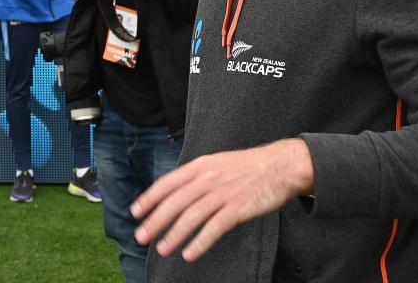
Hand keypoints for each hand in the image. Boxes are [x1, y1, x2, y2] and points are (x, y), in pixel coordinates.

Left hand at [131, 139, 313, 261]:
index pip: (167, 183)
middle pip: (174, 202)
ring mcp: (223, 193)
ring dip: (174, 235)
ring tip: (162, 249)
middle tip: (141, 236)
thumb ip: (197, 176)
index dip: (149, 198)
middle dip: (155, 221)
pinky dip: (200, 242)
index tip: (136, 212)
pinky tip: (189, 253)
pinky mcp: (238, 208)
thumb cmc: (248, 167)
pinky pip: (214, 228)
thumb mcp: (217, 163)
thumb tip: (176, 191)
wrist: (281, 165)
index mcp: (200, 165)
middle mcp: (208, 178)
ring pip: (191, 216)